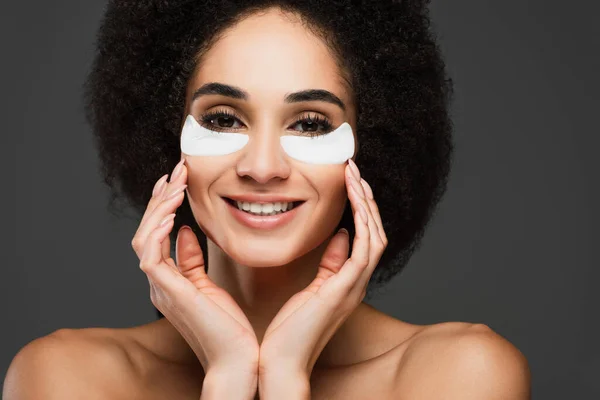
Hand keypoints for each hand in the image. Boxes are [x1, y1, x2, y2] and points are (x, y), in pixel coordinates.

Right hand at [131, 159, 258, 382]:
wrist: (237, 359)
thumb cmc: (228, 327)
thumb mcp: (209, 285)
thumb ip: (192, 261)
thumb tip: (184, 233)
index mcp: (168, 280)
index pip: (156, 234)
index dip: (163, 205)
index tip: (177, 181)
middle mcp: (159, 282)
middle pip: (147, 230)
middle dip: (161, 198)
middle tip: (178, 171)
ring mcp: (160, 288)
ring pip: (144, 237)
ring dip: (160, 207)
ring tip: (177, 182)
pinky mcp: (169, 293)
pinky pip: (151, 256)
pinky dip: (157, 231)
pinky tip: (171, 212)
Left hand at [258, 159, 387, 379]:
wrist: (282, 363)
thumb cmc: (290, 330)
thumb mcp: (312, 289)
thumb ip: (329, 264)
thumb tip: (340, 236)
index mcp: (348, 281)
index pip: (364, 237)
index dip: (360, 209)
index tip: (348, 182)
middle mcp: (357, 283)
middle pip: (374, 232)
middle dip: (366, 199)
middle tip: (354, 171)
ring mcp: (354, 287)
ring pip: (374, 236)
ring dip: (366, 205)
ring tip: (355, 177)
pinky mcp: (344, 290)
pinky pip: (364, 250)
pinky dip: (362, 223)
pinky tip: (354, 203)